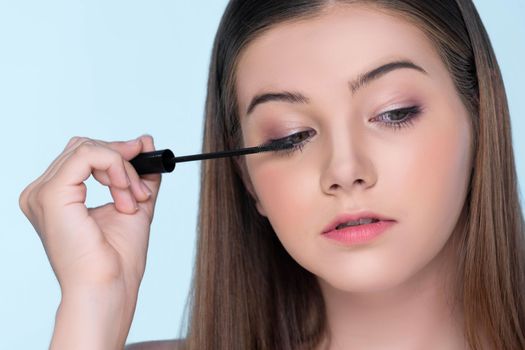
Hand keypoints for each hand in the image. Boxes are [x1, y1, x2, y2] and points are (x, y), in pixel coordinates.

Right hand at [19, 135, 160, 295]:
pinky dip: (115, 167)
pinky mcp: (51, 194)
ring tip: (133, 199)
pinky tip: (125, 193)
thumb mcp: (133, 203)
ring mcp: (42, 193)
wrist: (110, 286)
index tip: (143, 160)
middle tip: (140, 187)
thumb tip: (145, 141)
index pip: (83, 155)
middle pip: (84, 147)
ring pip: (88, 148)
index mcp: (56, 197)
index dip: (116, 154)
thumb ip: (138, 173)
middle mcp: (42, 193)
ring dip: (122, 170)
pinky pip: (88, 155)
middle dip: (121, 161)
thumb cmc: (117, 259)